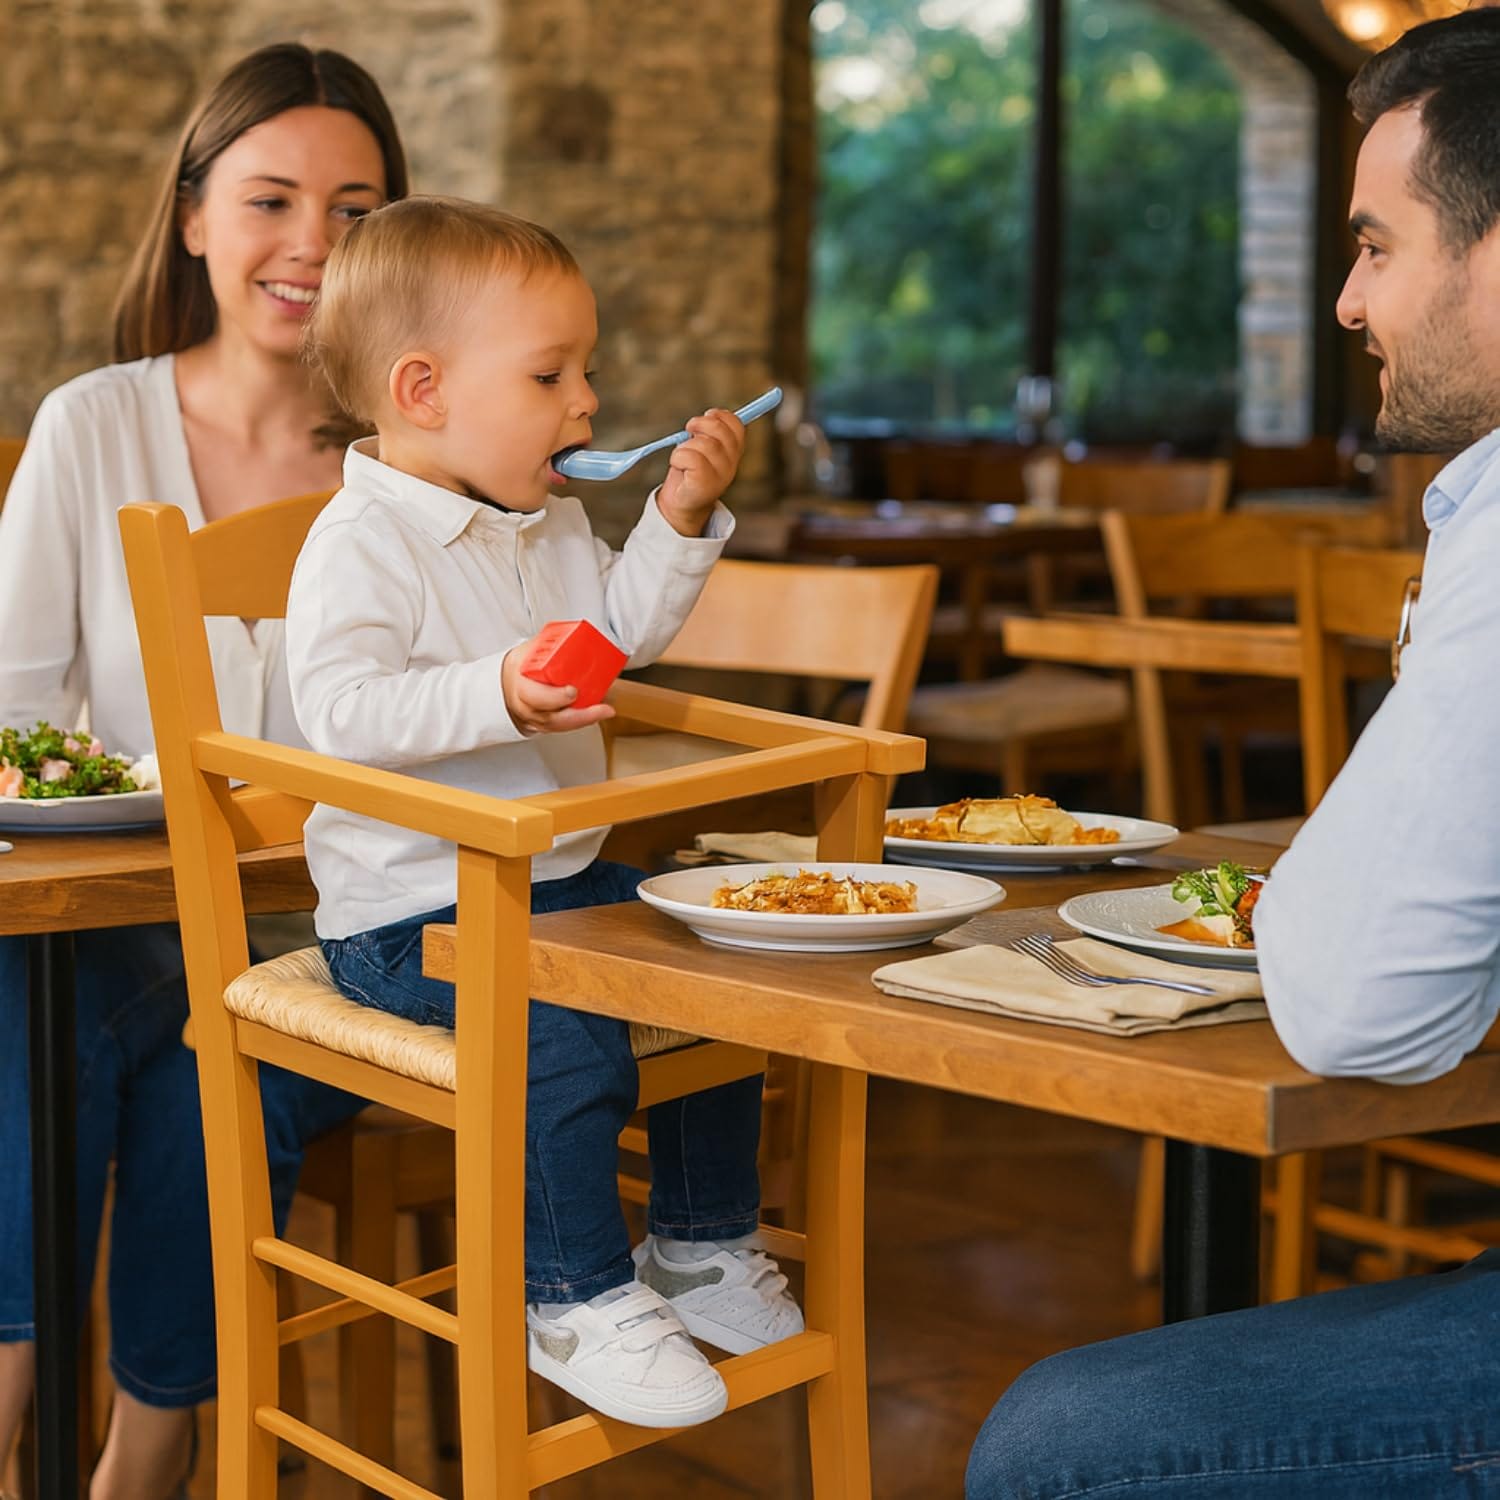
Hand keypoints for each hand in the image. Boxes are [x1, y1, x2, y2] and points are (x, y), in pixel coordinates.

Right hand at [501, 640, 616, 735]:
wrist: (506, 682)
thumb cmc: (520, 666)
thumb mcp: (528, 651)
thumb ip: (548, 643)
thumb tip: (574, 631)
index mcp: (520, 684)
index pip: (534, 695)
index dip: (554, 697)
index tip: (572, 691)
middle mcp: (526, 706)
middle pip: (550, 718)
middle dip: (577, 715)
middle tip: (600, 707)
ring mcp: (534, 718)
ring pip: (559, 726)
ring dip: (585, 719)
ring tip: (605, 710)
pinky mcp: (544, 725)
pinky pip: (563, 727)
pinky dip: (581, 721)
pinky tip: (597, 714)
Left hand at [657, 407, 745, 535]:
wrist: (683, 505)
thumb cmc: (691, 473)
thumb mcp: (704, 450)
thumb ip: (711, 434)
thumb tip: (712, 415)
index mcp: (733, 453)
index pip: (736, 425)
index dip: (720, 416)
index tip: (706, 415)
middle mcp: (730, 464)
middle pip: (719, 430)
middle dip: (700, 424)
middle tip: (689, 429)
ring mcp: (719, 476)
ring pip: (702, 443)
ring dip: (685, 445)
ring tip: (682, 457)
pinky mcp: (704, 484)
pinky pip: (689, 457)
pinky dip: (678, 457)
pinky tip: (679, 467)